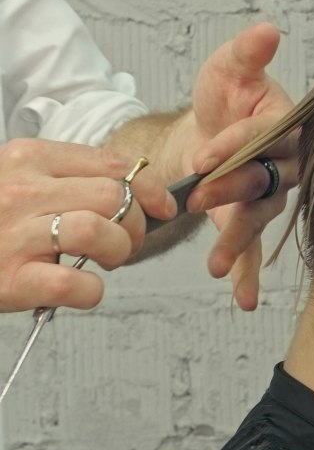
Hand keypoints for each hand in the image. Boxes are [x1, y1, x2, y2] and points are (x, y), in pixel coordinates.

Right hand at [0, 139, 174, 312]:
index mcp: (29, 159)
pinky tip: (81, 288)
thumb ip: (73, 178)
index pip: (113, 165)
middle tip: (123, 243)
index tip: (163, 207)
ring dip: (117, 251)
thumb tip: (141, 191)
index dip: (149, 188)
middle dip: (135, 224)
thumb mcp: (24, 181)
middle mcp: (21, 191)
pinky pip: (75, 283)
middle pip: (114, 198)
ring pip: (100, 231)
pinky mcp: (11, 280)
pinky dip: (92, 290)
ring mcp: (14, 235)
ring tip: (103, 261)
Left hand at [173, 23, 297, 308]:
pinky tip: (243, 299)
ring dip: (238, 239)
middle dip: (232, 189)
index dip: (237, 145)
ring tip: (217, 264)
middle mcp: (286, 163)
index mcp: (284, 125)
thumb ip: (246, 53)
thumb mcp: (226, 69)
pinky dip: (248, 272)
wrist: (209, 128)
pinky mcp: (251, 216)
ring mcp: (270, 194)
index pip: (266, 136)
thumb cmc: (223, 97)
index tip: (203, 155)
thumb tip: (267, 31)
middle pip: (265, 179)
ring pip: (259, 216)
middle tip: (199, 196)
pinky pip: (255, 247)